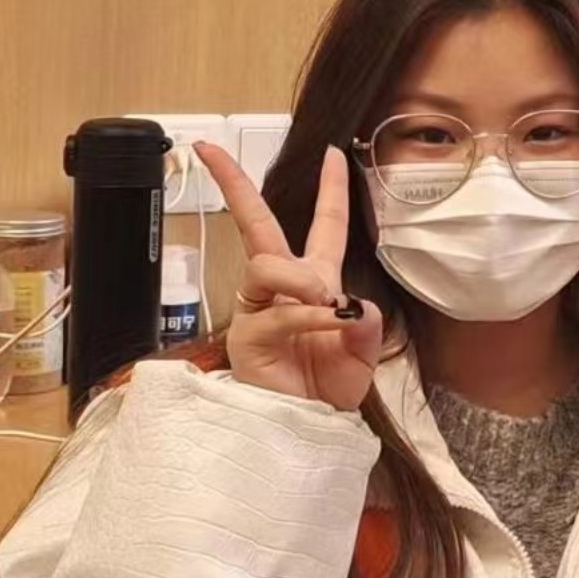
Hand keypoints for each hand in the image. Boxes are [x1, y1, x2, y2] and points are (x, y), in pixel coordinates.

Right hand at [196, 142, 382, 409]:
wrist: (311, 425)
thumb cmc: (331, 385)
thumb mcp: (365, 348)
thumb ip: (367, 321)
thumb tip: (351, 304)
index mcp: (316, 280)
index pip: (325, 225)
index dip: (330, 189)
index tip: (332, 153)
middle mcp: (282, 287)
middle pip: (257, 225)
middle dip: (234, 186)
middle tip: (211, 152)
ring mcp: (259, 309)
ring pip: (268, 265)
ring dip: (300, 276)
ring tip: (323, 300)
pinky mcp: (247, 336)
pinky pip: (278, 312)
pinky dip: (308, 315)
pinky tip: (328, 322)